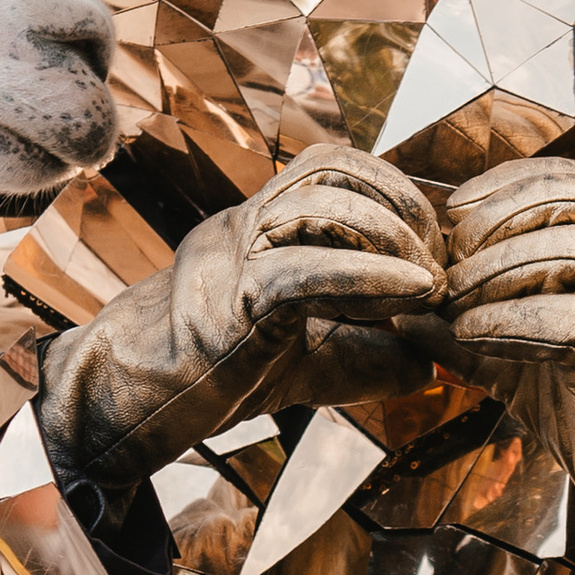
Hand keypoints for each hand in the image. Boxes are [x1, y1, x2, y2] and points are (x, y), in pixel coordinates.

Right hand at [223, 149, 445, 391]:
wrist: (134, 405)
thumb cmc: (218, 381)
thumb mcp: (313, 363)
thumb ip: (372, 357)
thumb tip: (434, 363)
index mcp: (260, 226)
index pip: (332, 169)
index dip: (394, 192)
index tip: (433, 244)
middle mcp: (245, 225)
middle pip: (331, 169)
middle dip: (402, 205)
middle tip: (439, 259)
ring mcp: (234, 255)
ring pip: (318, 205)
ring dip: (391, 235)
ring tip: (429, 280)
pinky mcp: (233, 299)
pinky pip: (306, 269)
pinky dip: (370, 273)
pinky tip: (414, 292)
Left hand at [431, 158, 574, 574]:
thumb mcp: (521, 361)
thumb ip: (468, 332)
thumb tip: (401, 310)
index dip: (513, 185)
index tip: (458, 211)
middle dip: (501, 221)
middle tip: (449, 258)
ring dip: (501, 270)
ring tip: (454, 298)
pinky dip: (513, 322)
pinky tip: (471, 335)